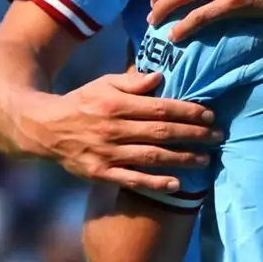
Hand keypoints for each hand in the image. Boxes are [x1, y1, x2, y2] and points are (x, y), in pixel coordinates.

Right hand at [20, 69, 218, 193]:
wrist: (44, 129)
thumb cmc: (81, 103)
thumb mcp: (103, 85)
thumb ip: (132, 83)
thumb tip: (161, 77)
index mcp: (116, 105)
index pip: (159, 107)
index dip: (187, 111)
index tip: (209, 114)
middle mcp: (113, 129)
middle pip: (161, 132)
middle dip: (193, 134)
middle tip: (218, 135)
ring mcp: (107, 154)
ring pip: (152, 157)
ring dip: (182, 158)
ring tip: (206, 158)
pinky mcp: (101, 173)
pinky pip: (133, 179)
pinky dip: (155, 182)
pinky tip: (177, 183)